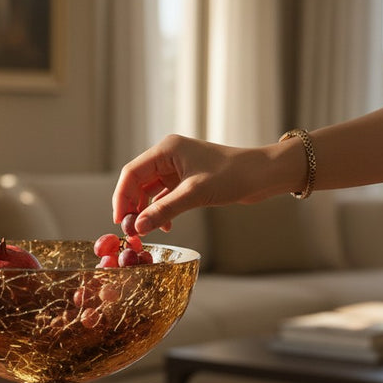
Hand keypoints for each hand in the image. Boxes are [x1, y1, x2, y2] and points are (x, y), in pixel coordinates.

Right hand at [112, 134, 262, 234]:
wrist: (263, 175)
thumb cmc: (233, 175)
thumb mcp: (195, 194)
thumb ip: (164, 210)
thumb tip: (137, 228)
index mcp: (167, 149)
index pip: (132, 173)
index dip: (121, 197)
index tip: (119, 221)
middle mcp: (169, 156)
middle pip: (138, 183)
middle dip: (132, 207)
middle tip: (130, 231)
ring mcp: (177, 168)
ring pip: (150, 192)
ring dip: (146, 211)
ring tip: (145, 232)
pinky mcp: (187, 181)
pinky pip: (164, 197)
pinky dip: (161, 211)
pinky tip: (165, 226)